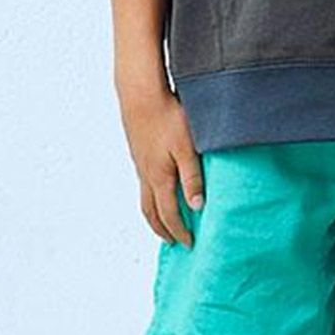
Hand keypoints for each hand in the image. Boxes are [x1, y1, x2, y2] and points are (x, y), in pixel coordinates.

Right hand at [119, 87, 203, 246]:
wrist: (140, 91)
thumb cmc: (167, 116)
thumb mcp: (187, 149)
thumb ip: (193, 178)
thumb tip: (197, 207)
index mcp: (159, 178)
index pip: (169, 214)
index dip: (179, 231)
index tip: (189, 243)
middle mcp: (146, 175)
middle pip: (151, 212)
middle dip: (163, 230)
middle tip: (173, 241)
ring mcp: (140, 164)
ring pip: (144, 198)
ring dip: (153, 215)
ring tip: (163, 223)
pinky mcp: (138, 152)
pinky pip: (142, 184)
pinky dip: (150, 197)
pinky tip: (158, 192)